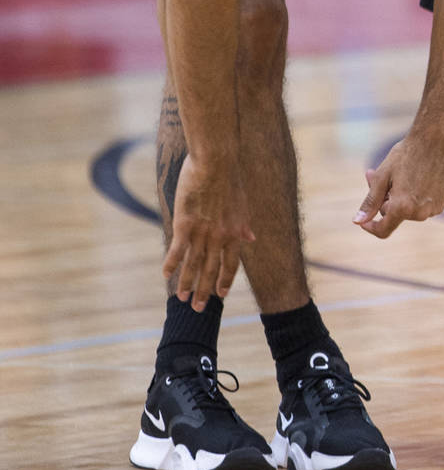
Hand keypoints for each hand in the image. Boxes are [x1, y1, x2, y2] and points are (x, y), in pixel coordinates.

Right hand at [162, 154, 254, 309]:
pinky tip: (165, 275)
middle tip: (198, 308)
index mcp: (235, 232)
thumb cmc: (230, 177)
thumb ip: (244, 225)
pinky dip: (171, 264)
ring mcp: (202, 232)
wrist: (217, 161)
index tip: (221, 295)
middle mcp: (219, 237)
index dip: (225, 281)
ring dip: (187, 284)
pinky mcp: (184, 224)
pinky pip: (177, 250)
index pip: (231, 265)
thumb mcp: (242, 204)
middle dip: (205, 291)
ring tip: (182, 299)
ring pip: (193, 265)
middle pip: (211, 270)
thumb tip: (251, 239)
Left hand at [352, 138, 443, 237]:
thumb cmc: (406, 155)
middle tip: (376, 175)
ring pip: (407, 211)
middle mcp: (419, 213)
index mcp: (402, 207)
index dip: (370, 226)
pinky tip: (417, 177)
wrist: (436, 140)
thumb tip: (357, 222)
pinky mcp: (440, 205)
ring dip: (399, 198)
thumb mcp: (383, 176)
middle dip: (385, 199)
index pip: (383, 230)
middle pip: (394, 215)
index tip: (364, 219)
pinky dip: (415, 197)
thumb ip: (370, 202)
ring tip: (401, 174)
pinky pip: (420, 207)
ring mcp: (432, 210)